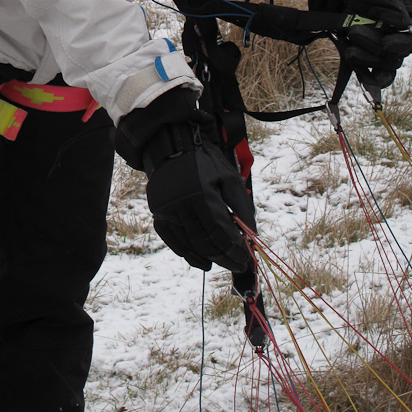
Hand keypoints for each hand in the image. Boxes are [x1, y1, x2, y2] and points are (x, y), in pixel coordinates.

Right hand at [115, 89, 256, 272]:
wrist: (171, 147)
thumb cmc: (205, 162)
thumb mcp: (229, 177)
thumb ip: (241, 206)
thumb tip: (252, 234)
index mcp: (202, 196)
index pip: (221, 233)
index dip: (235, 249)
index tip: (247, 259)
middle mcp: (182, 206)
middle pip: (206, 242)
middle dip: (225, 257)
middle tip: (239, 265)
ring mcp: (168, 212)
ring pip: (189, 245)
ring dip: (208, 258)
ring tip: (222, 264)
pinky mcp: (158, 213)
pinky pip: (172, 240)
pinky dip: (187, 253)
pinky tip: (201, 260)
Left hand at [308, 0, 411, 87]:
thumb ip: (392, 7)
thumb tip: (400, 23)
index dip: (402, 43)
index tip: (385, 43)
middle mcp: (404, 39)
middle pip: (397, 54)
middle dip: (375, 47)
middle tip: (354, 33)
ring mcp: (389, 50)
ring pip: (385, 65)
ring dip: (367, 59)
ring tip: (350, 50)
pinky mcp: (373, 56)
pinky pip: (375, 73)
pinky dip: (371, 79)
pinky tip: (367, 85)